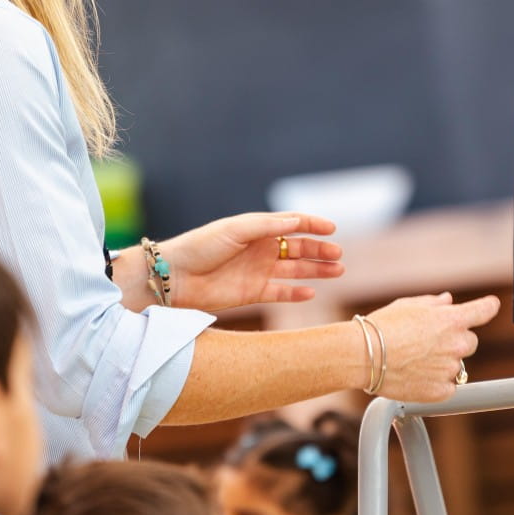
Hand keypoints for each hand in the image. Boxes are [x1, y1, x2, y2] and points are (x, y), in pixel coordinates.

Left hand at [160, 213, 344, 311]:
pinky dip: (296, 293)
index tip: (332, 228)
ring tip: (337, 271)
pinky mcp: (252, 293)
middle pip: (298, 248)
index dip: (313, 225)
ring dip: (316, 270)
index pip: (292, 224)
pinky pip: (280, 292)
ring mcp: (258, 271)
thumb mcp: (236, 229)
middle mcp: (260, 249)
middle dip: (319, 250)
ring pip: (295, 269)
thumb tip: (298, 221)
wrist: (175, 277)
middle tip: (338, 255)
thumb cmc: (202, 246)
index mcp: (257, 229)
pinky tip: (311, 292)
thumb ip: (267, 226)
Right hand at [364, 292, 497, 401]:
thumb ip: (434, 303)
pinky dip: (436, 383)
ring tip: (415, 360)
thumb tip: (448, 301)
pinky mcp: (440, 391)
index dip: (488, 307)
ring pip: (456, 366)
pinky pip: (448, 386)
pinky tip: (416, 375)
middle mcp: (457, 344)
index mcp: (452, 319)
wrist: (363, 355)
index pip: (484, 310)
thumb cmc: (382, 326)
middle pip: (470, 342)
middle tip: (430, 342)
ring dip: (443, 363)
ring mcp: (449, 369)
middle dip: (455, 341)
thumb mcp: (408, 305)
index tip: (492, 305)